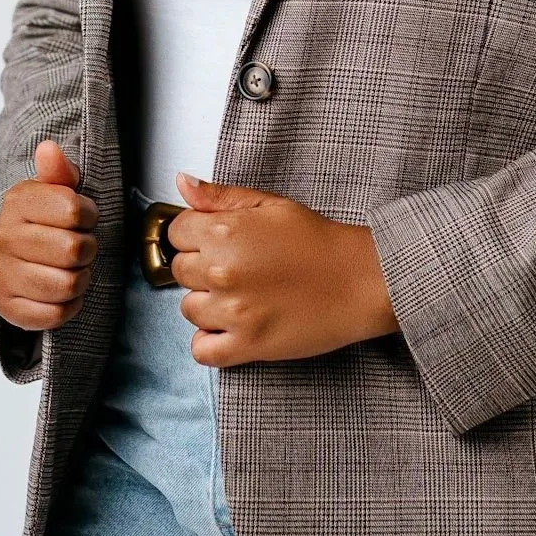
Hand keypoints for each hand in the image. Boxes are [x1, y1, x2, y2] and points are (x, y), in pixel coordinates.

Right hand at [0, 140, 100, 330]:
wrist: (23, 257)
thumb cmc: (50, 220)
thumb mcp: (59, 189)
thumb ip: (59, 170)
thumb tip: (49, 148)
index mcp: (16, 202)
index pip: (73, 209)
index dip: (88, 215)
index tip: (82, 218)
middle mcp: (2, 237)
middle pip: (73, 250)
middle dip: (87, 249)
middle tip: (78, 246)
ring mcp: (1, 274)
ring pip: (67, 284)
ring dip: (80, 278)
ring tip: (71, 268)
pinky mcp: (7, 307)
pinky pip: (55, 314)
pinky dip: (68, 306)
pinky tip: (61, 291)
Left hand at [166, 173, 398, 366]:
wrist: (359, 280)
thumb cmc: (319, 242)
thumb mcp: (270, 204)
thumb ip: (221, 196)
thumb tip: (183, 184)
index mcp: (225, 232)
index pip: (175, 232)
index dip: (193, 234)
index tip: (210, 240)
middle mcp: (222, 272)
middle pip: (179, 270)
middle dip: (200, 266)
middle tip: (233, 266)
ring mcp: (232, 311)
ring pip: (188, 309)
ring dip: (207, 303)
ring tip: (238, 294)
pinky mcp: (247, 345)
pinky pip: (201, 350)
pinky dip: (209, 342)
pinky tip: (229, 326)